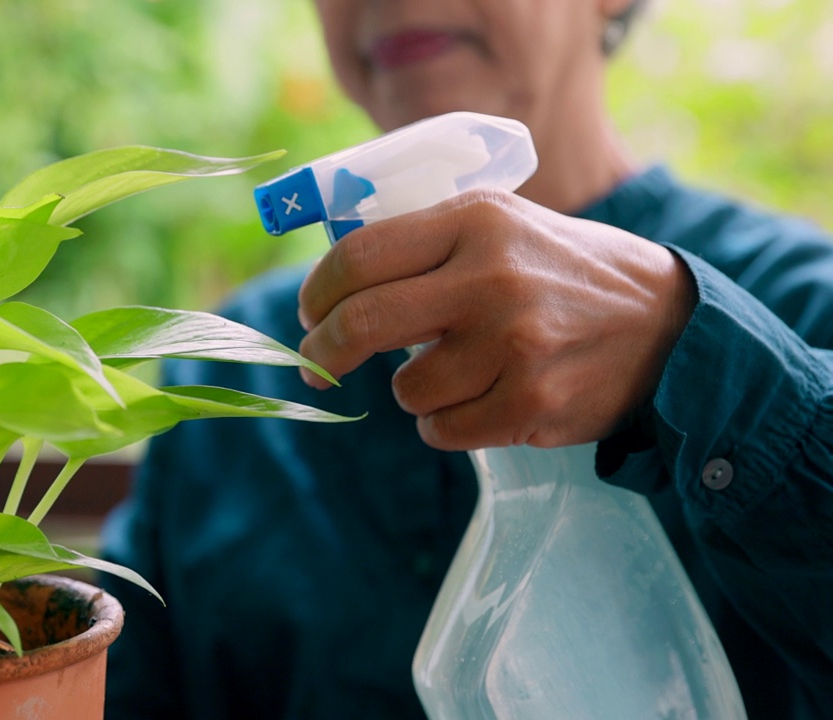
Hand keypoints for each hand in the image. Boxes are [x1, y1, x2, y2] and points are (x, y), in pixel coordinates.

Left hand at [296, 189, 694, 450]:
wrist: (668, 325)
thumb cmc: (562, 273)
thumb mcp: (503, 226)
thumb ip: (428, 244)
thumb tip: (334, 283)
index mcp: (476, 221)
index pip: (359, 256)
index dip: (318, 292)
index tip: (311, 312)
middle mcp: (491, 278)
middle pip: (363, 322)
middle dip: (326, 349)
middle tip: (319, 361)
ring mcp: (514, 344)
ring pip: (406, 388)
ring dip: (414, 389)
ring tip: (458, 371)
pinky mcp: (532, 403)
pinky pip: (442, 430)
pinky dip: (445, 424)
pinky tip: (481, 401)